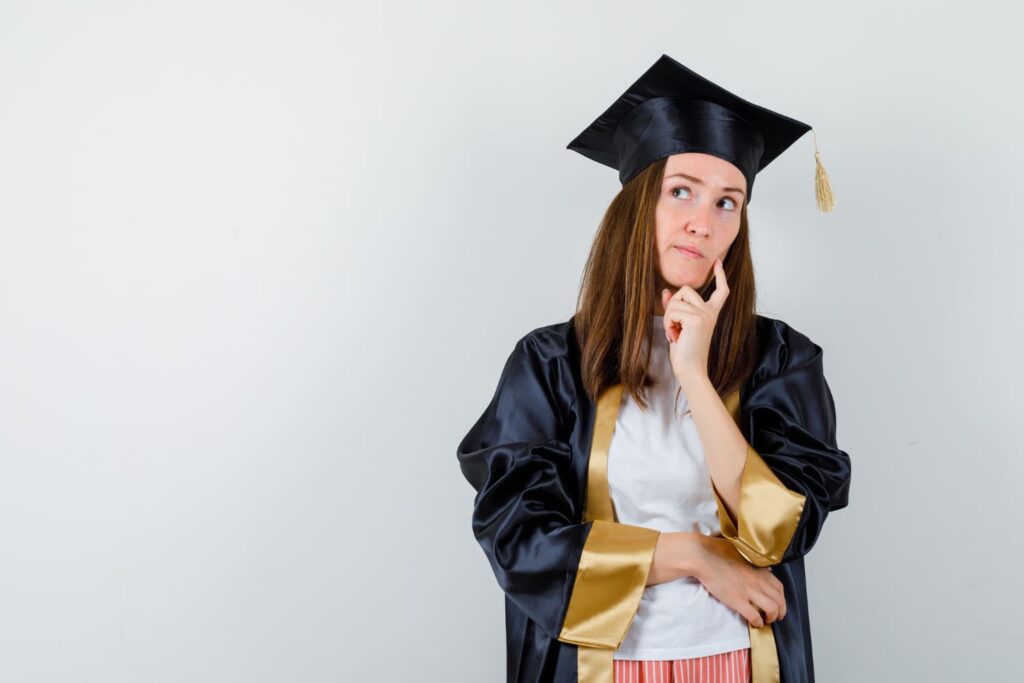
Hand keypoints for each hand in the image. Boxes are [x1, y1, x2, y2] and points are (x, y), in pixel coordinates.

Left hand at [661, 258, 729, 387]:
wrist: (690, 369)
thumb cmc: (685, 351)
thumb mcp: (679, 325)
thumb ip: (675, 308)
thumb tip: (666, 291)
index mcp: (711, 313)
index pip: (721, 291)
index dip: (720, 275)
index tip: (718, 262)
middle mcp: (711, 311)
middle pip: (686, 289)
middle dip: (673, 305)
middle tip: (675, 327)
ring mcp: (705, 314)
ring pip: (676, 300)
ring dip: (669, 316)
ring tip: (675, 333)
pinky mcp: (696, 319)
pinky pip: (672, 310)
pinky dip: (668, 323)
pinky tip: (674, 336)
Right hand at [693, 536, 786, 627]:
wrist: (703, 557)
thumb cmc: (719, 551)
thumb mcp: (742, 553)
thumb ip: (756, 563)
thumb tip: (767, 569)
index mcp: (759, 570)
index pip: (779, 588)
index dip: (781, 599)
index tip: (777, 604)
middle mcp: (758, 581)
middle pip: (780, 601)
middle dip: (781, 612)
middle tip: (776, 617)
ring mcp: (749, 591)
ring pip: (772, 609)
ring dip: (772, 618)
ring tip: (766, 621)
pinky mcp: (737, 600)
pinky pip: (755, 616)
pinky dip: (758, 622)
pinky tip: (755, 623)